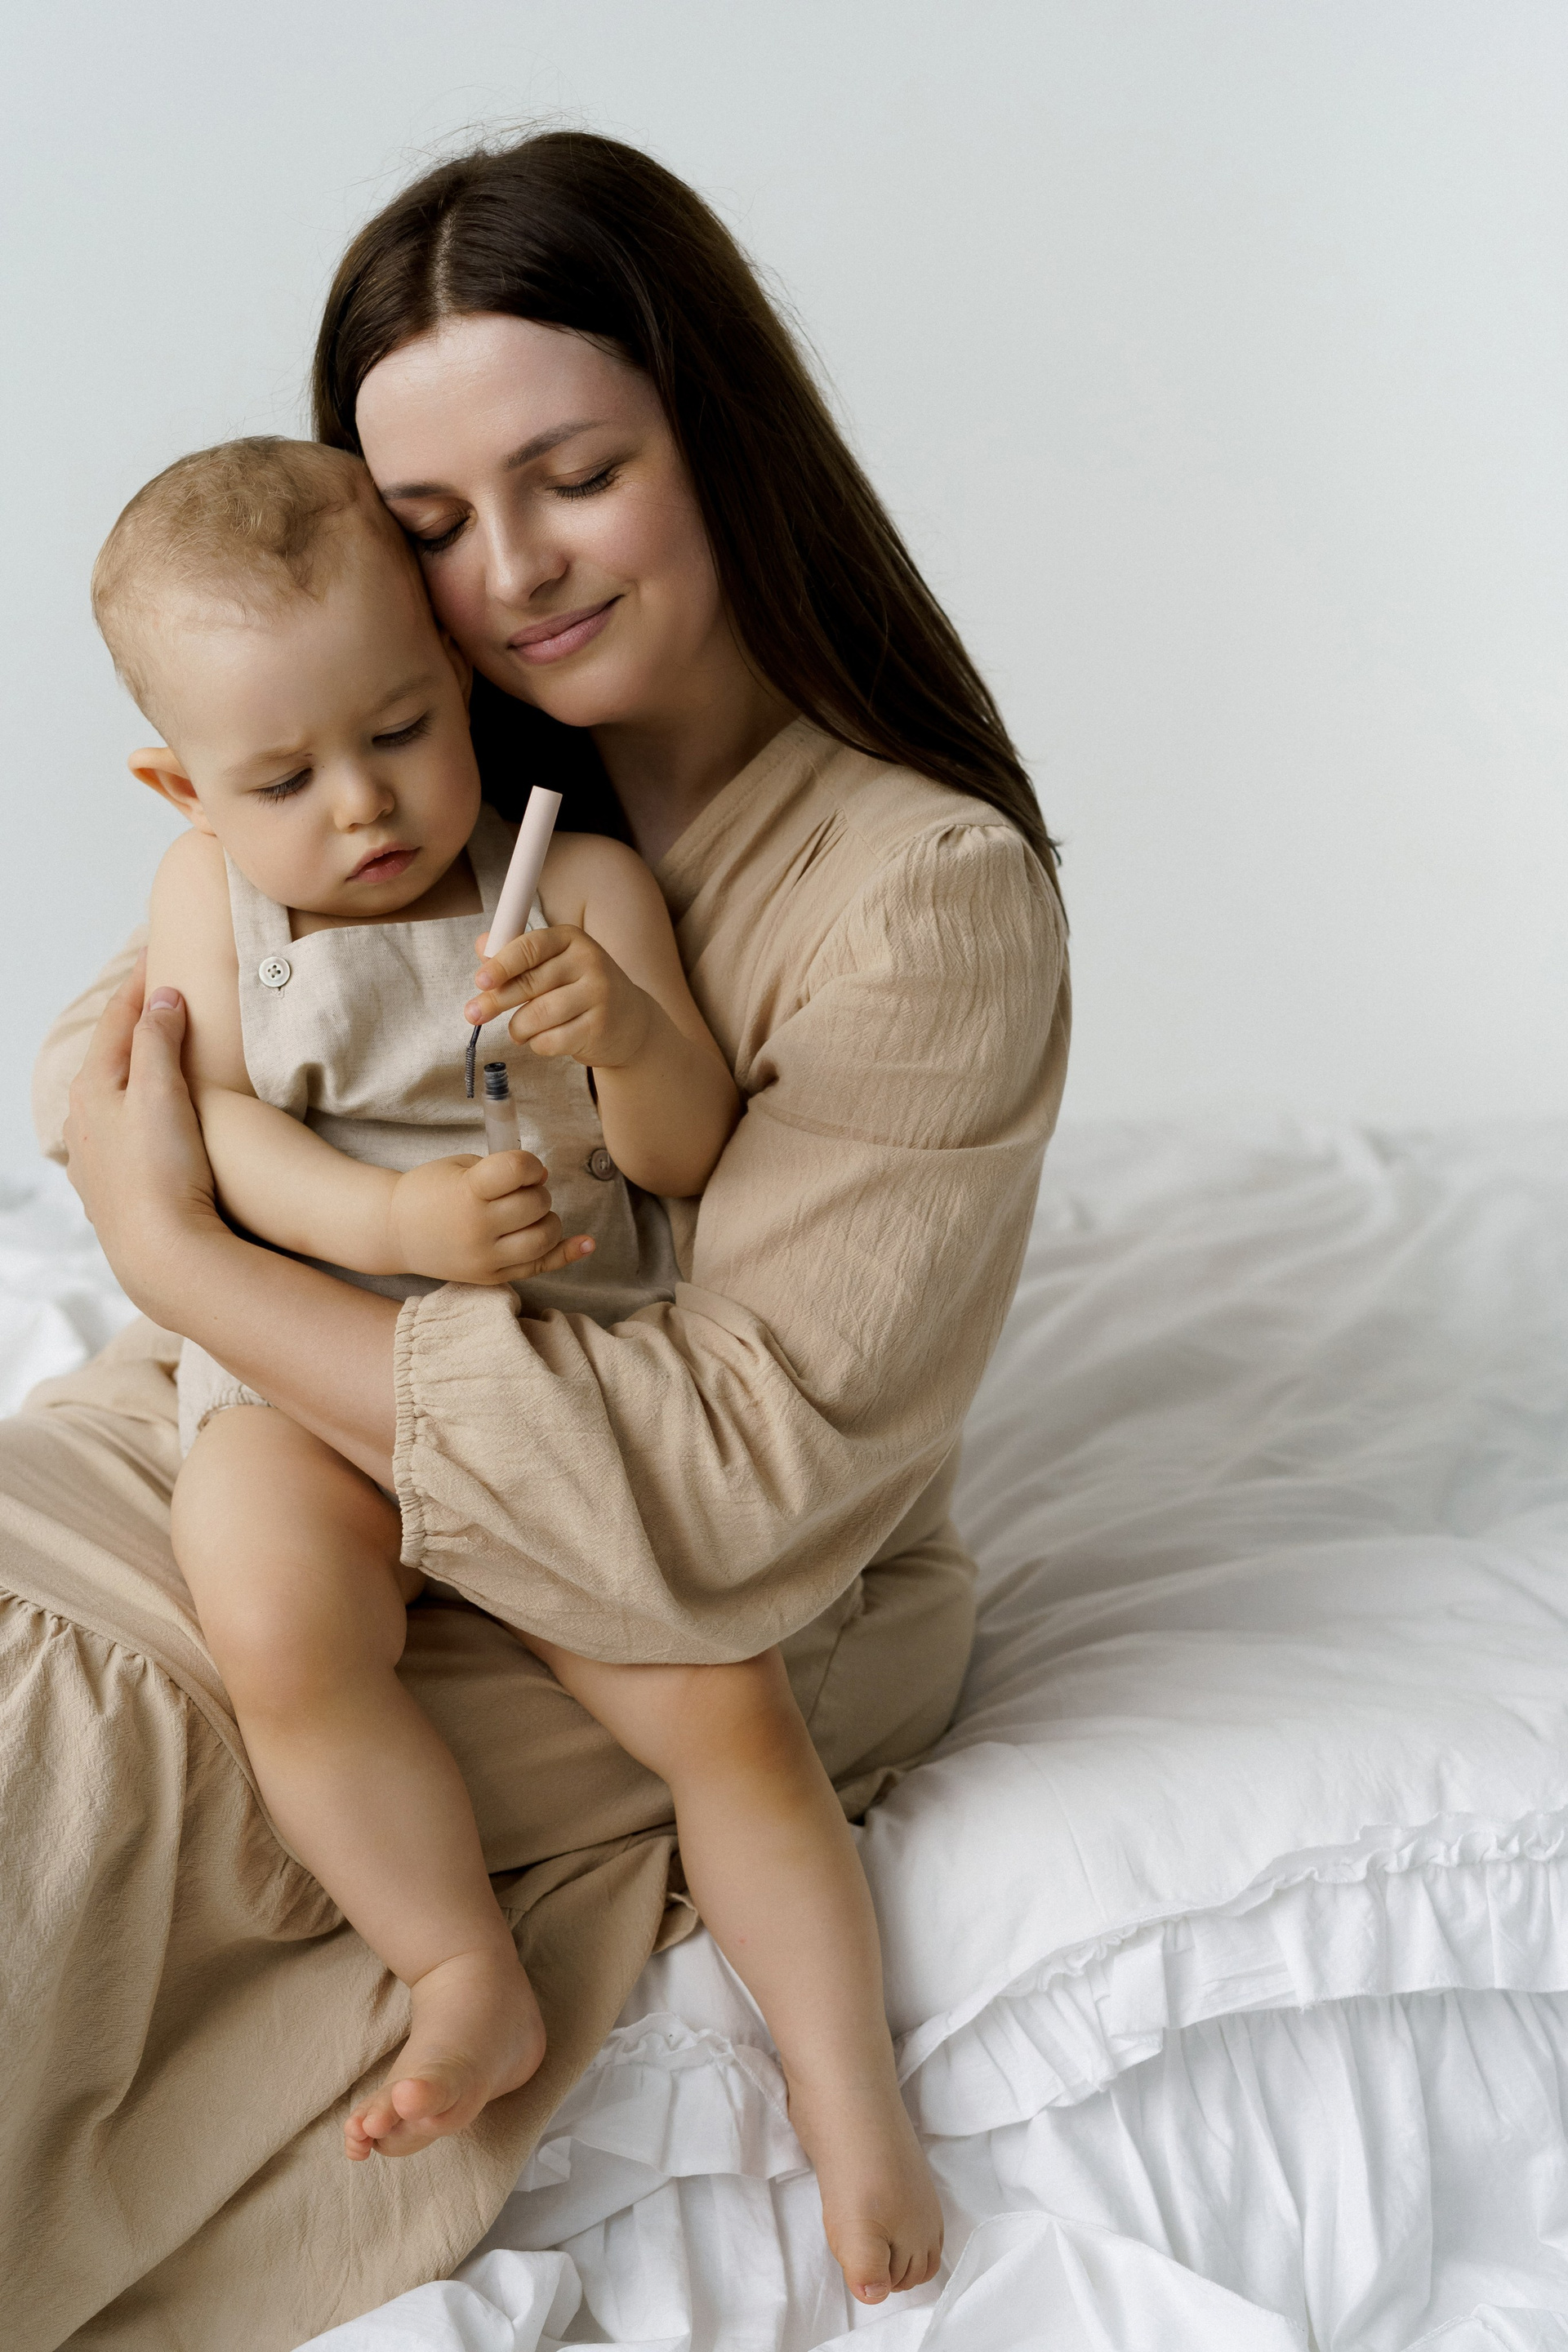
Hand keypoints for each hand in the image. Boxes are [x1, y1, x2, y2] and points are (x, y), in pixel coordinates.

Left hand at [63, 954, 226, 1317]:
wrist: (162, 1252)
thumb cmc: (163, 1171)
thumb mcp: (159, 1092)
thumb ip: (156, 1040)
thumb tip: (160, 996)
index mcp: (94, 1085)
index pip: (121, 1018)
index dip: (144, 982)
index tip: (161, 951)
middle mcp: (84, 1117)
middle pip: (111, 1052)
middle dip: (135, 1020)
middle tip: (161, 990)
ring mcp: (95, 1154)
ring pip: (111, 1092)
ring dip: (133, 1065)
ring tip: (157, 1048)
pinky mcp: (112, 1185)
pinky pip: (119, 1127)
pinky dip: (135, 1104)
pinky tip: (144, 1116)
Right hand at [386, 1151, 595, 1285]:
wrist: (396, 1231)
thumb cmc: (429, 1191)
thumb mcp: (459, 1167)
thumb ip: (501, 1170)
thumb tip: (543, 1178)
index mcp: (466, 1192)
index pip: (517, 1170)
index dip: (530, 1164)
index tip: (524, 1167)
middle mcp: (476, 1228)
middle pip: (535, 1204)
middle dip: (537, 1192)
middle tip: (520, 1191)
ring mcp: (484, 1258)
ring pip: (543, 1238)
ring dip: (547, 1219)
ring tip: (529, 1214)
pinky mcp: (491, 1277)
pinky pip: (539, 1267)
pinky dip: (567, 1253)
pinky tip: (587, 1242)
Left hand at [465, 927, 654, 1068]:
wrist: (629, 1020)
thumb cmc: (578, 988)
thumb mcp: (552, 964)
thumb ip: (516, 955)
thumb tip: (482, 945)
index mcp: (571, 939)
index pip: (530, 947)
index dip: (501, 964)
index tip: (479, 980)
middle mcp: (589, 962)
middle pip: (530, 983)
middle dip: (495, 1001)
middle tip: (474, 1014)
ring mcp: (598, 995)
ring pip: (538, 1015)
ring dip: (518, 1028)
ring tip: (519, 1030)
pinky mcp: (600, 1027)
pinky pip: (551, 1040)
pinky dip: (537, 1044)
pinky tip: (543, 1039)